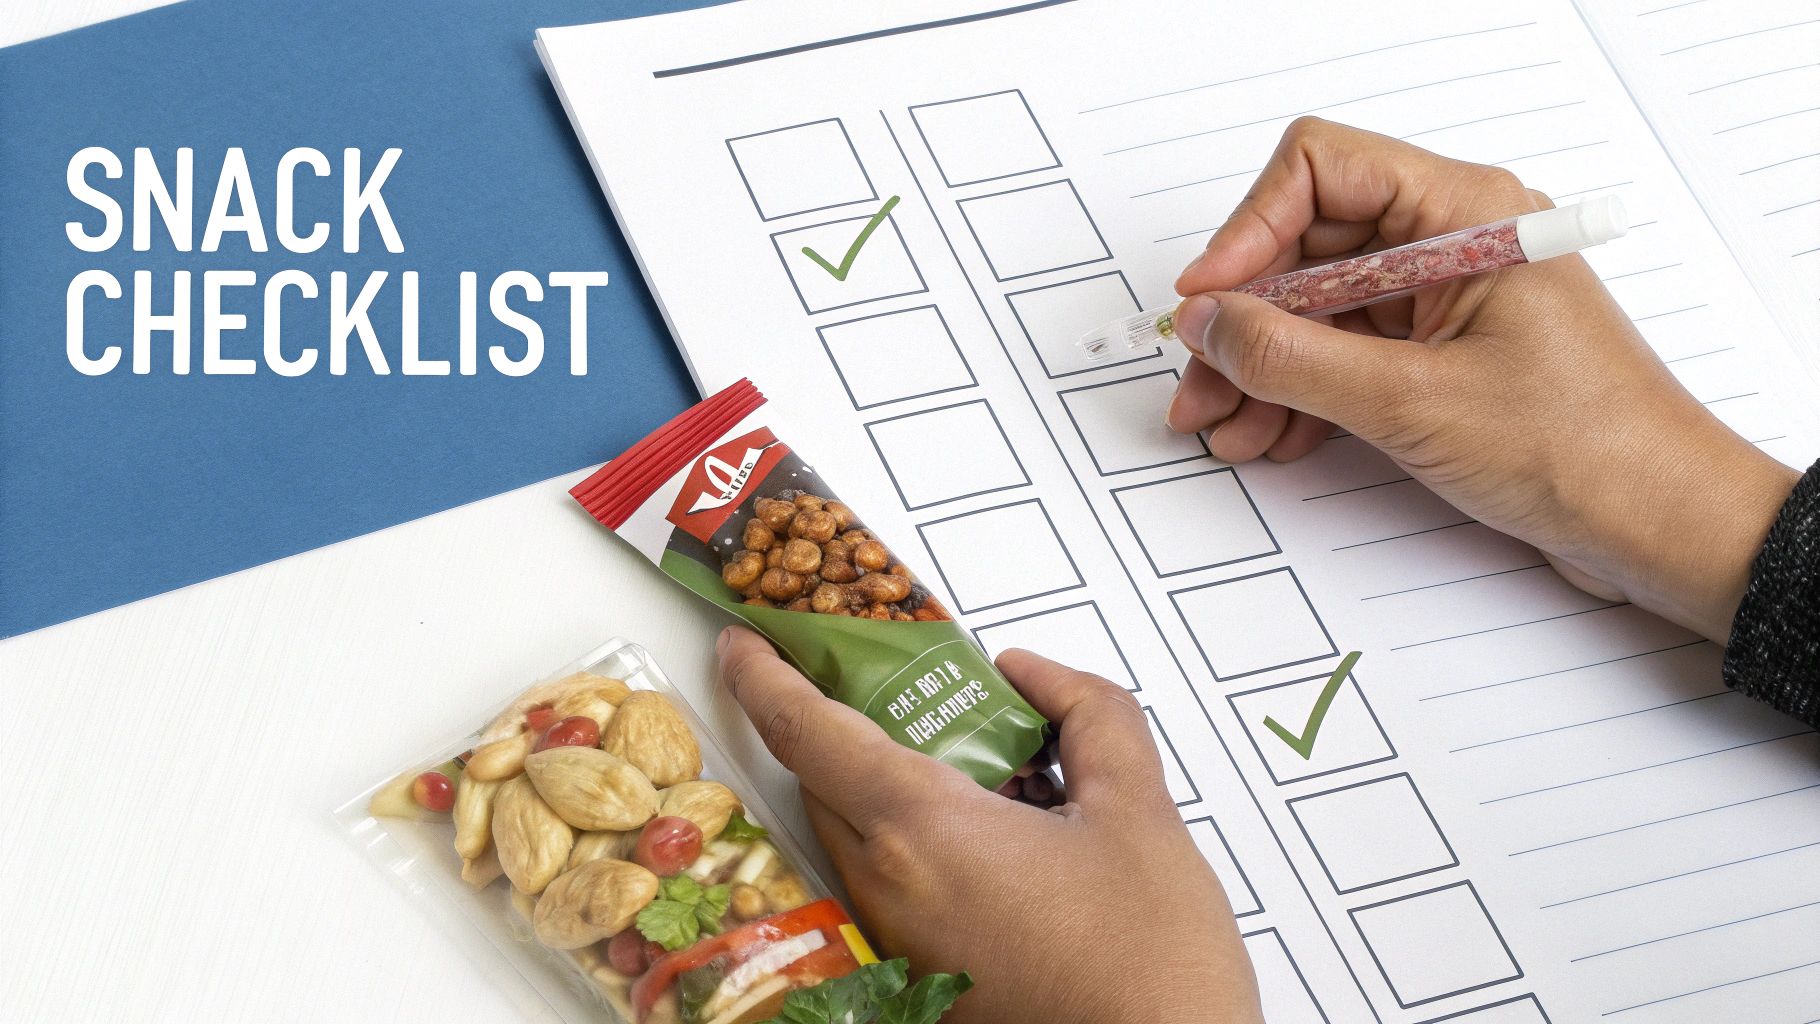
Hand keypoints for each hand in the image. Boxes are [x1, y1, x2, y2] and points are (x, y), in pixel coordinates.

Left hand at [716, 626, 1261, 1023]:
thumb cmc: (1148, 970)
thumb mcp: (1139, 810)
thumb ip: (1087, 715)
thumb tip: (1032, 674)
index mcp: (923, 831)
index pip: (804, 732)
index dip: (762, 676)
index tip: (742, 641)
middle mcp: (889, 890)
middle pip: (825, 782)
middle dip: (843, 725)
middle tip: (891, 683)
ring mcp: (898, 945)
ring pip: (857, 838)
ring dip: (886, 789)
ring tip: (980, 767)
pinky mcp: (920, 981)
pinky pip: (889, 888)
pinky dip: (916, 845)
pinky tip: (1000, 843)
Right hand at [1169, 117, 1797, 641]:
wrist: (1659, 525)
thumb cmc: (1582, 448)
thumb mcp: (1410, 402)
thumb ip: (1293, 359)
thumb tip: (1209, 325)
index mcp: (1465, 213)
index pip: (1323, 171)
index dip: (1250, 229)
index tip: (1207, 298)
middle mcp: (1452, 242)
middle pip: (1308, 247)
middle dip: (1245, 319)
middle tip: (1200, 380)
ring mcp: (1444, 301)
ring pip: (1318, 310)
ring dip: (1263, 368)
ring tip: (1224, 427)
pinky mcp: (1440, 355)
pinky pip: (1346, 355)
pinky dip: (1301, 394)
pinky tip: (1271, 437)